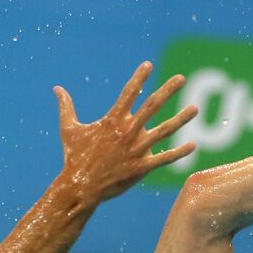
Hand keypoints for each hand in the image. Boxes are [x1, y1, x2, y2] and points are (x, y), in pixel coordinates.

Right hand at [54, 61, 198, 202]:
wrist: (80, 187)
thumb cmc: (74, 157)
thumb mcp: (68, 129)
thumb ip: (66, 106)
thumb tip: (56, 88)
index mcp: (112, 121)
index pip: (128, 93)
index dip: (139, 78)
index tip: (148, 65)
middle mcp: (127, 132)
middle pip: (152, 106)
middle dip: (167, 91)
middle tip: (181, 78)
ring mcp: (136, 150)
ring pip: (163, 131)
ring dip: (181, 119)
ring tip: (195, 109)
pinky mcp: (141, 167)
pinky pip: (164, 158)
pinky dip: (179, 152)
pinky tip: (193, 145)